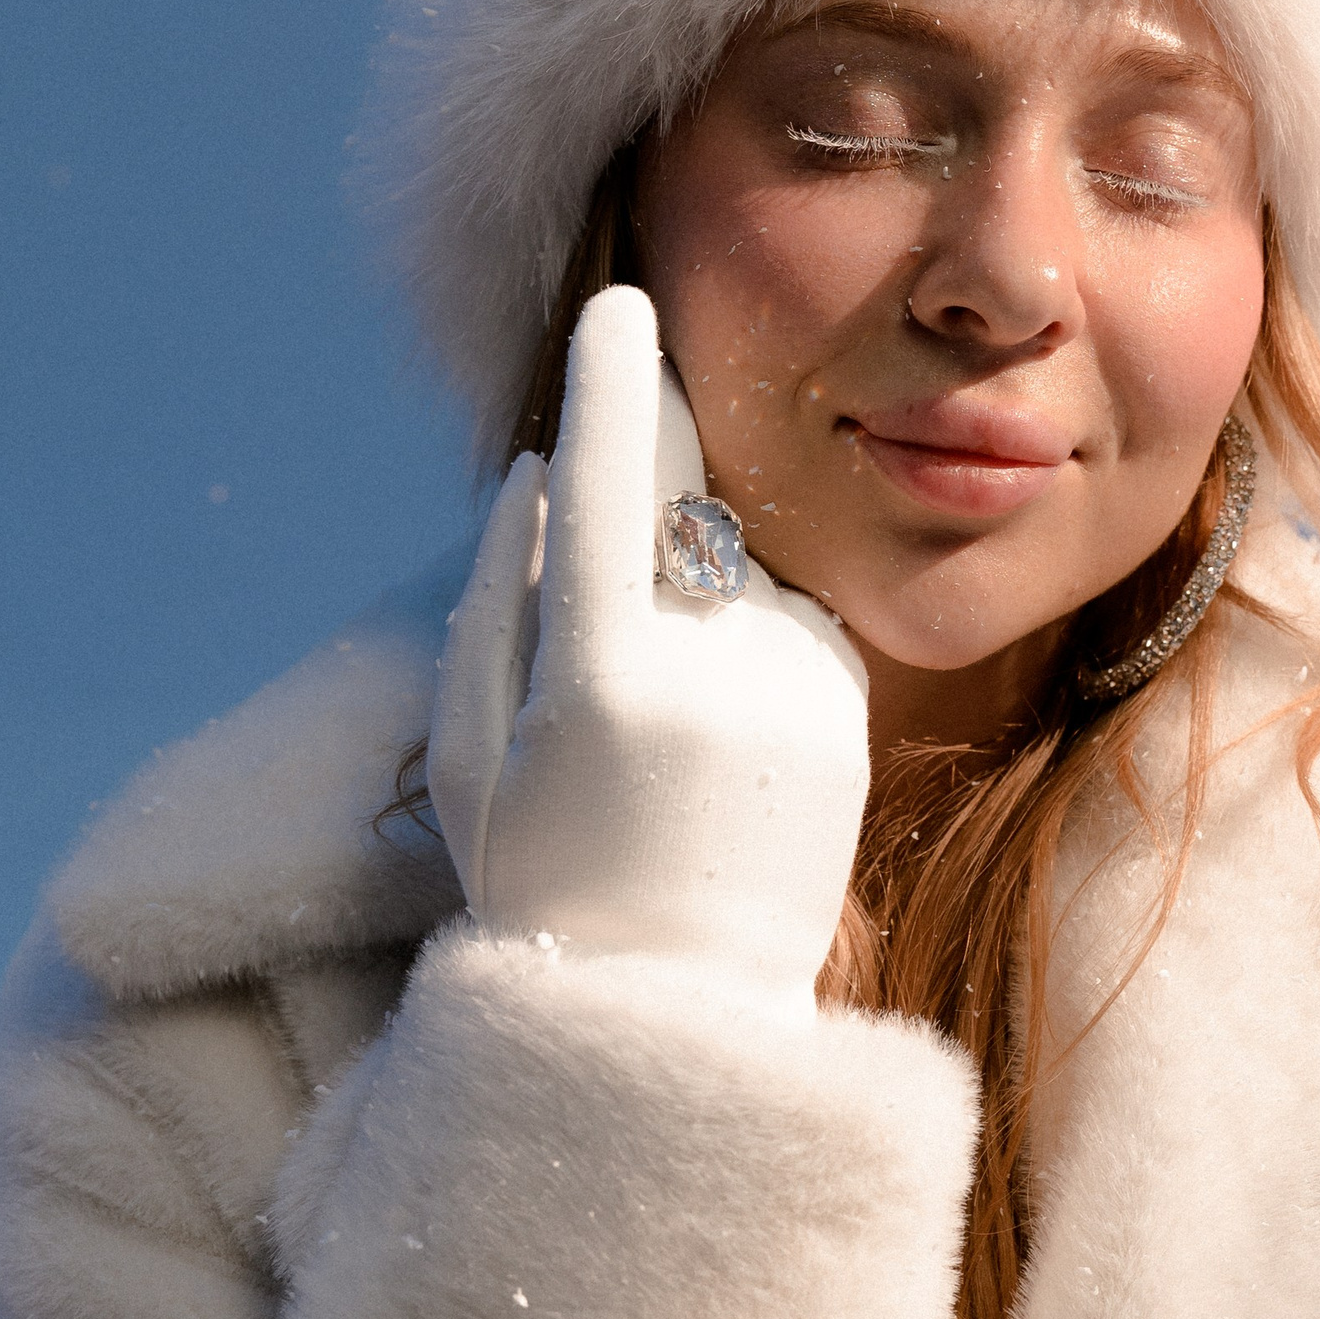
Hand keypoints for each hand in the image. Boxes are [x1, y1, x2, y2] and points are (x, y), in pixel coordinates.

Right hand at [426, 286, 870, 998]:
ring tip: (657, 736)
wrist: (684, 1016)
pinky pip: (781, 621)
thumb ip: (492, 605)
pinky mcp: (848, 704)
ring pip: (725, 570)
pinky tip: (716, 745)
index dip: (609, 384)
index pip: (609, 486)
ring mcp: (792, 685)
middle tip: (635, 421)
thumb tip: (532, 473)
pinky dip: (740, 642)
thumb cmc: (543, 883)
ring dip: (686, 595)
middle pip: (680, 504)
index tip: (615, 302)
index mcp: (603, 681)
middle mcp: (712, 669)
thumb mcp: (471, 762)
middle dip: (655, 451)